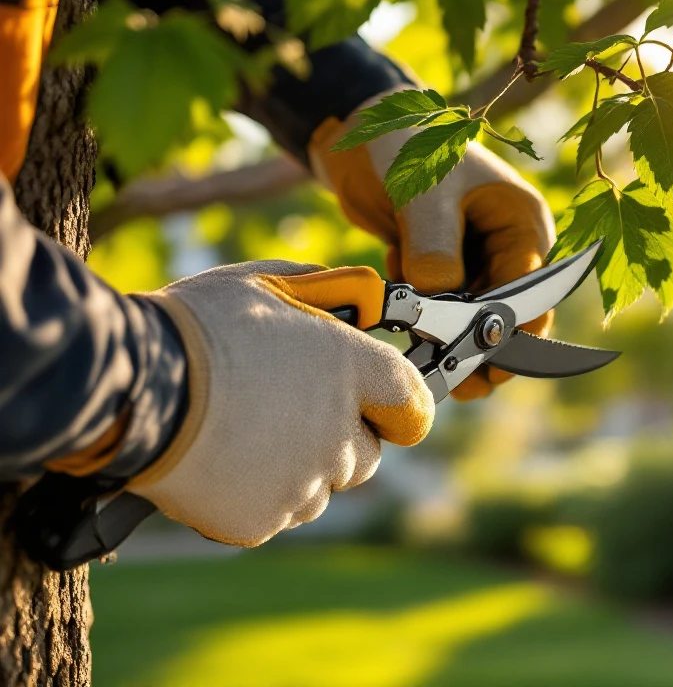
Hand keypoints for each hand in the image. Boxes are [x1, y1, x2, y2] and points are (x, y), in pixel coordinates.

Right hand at [128, 261, 432, 546]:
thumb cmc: (194, 327)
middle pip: (367, 454)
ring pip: (321, 490)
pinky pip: (276, 514)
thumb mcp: (263, 283)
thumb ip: (323, 289)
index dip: (403, 405)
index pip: (413, 404)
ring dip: (300, 470)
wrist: (127, 387)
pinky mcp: (261, 521)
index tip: (389, 405)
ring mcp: (301, 484)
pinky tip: (221, 462)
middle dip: (341, 437)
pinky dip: (256, 497)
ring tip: (246, 435)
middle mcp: (338, 432)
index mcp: (349, 370)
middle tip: (290, 412)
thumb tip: (356, 297)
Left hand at [309, 88, 556, 399]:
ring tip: (417, 344)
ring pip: (472, 317)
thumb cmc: (405, 147)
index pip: (530, 291)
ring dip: (444, 331)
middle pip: (506, 313)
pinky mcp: (447, 268)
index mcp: (523, 222)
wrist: (361, 137)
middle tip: (453, 378)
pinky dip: (419, 309)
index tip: (485, 364)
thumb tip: (438, 303)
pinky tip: (397, 276)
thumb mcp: (424, 194)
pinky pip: (442, 307)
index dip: (508, 331)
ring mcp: (478, 258)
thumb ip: (436, 250)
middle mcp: (509, 245)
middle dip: (477, 342)